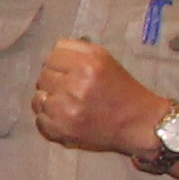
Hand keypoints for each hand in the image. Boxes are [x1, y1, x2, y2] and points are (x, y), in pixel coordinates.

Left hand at [29, 37, 163, 157]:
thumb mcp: (105, 60)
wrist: (140, 124)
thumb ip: (76, 50)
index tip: (70, 72)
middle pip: (43, 76)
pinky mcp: (61, 129)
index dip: (61, 64)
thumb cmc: (122, 91)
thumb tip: (51, 52)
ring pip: (38, 98)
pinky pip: (40, 119)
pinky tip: (67, 119)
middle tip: (72, 91)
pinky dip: (50, 120)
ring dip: (50, 101)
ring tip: (69, 105)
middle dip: (55, 82)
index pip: (53, 55)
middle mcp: (76, 84)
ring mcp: (66, 109)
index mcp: (89, 64)